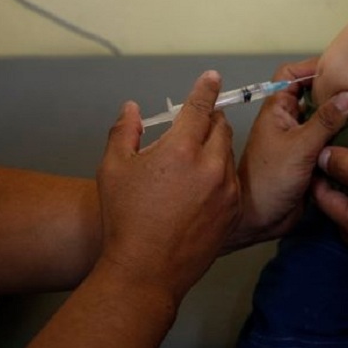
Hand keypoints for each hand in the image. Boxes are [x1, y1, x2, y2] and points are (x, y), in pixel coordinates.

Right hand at [96, 71, 238, 302]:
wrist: (145, 271)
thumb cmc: (125, 220)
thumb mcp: (112, 169)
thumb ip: (124, 131)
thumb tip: (131, 108)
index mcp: (181, 150)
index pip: (200, 107)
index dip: (206, 88)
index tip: (213, 77)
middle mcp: (210, 165)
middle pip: (220, 127)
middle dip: (209, 120)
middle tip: (194, 125)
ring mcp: (227, 189)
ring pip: (227, 153)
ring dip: (215, 147)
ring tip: (193, 160)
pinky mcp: (234, 210)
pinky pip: (232, 180)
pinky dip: (220, 174)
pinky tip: (201, 187)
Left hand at [230, 58, 347, 249]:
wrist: (260, 219)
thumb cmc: (270, 178)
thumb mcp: (300, 145)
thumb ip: (326, 120)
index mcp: (277, 109)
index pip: (290, 76)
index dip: (311, 68)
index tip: (339, 66)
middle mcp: (288, 121)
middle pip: (312, 96)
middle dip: (335, 91)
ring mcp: (300, 140)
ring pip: (324, 120)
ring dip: (343, 116)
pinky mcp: (311, 160)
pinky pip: (329, 142)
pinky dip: (344, 137)